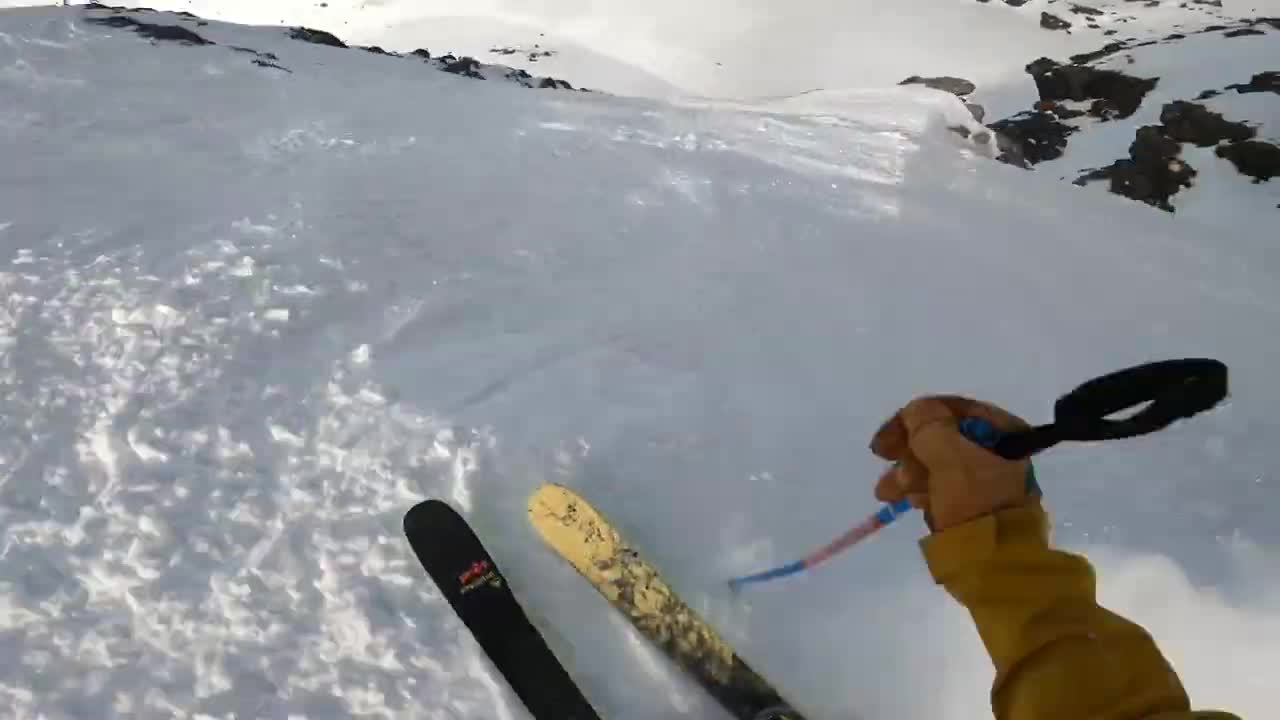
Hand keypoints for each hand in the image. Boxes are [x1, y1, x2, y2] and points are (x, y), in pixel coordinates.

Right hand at [870, 396, 1034, 531]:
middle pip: (940, 436)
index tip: (885, 439)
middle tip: (883, 461)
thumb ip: (926, 424)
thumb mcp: (947, 454)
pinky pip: (941, 485)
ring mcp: (985, 477)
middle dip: (908, 450)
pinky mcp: (973, 502)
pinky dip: (921, 489)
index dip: (912, 418)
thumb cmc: (972, 500)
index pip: (950, 408)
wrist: (993, 560)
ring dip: (908, 473)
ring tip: (890, 493)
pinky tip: (910, 502)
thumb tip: (915, 411)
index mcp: (1001, 431)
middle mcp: (996, 450)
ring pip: (935, 462)